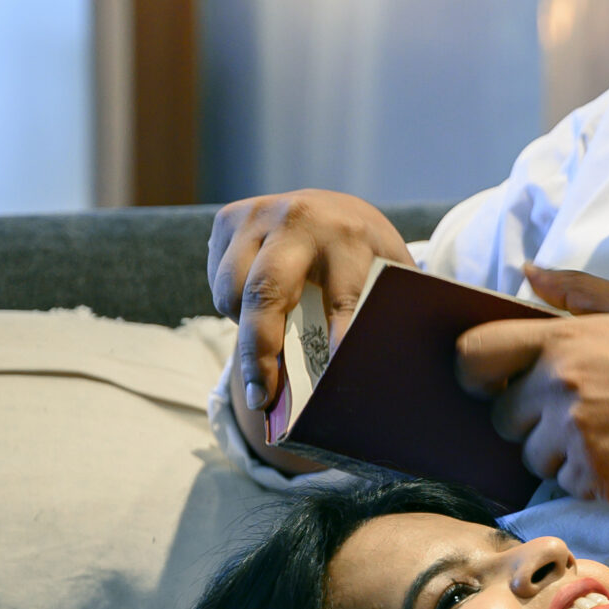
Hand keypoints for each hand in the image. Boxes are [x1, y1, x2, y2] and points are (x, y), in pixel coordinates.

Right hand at [208, 188, 417, 443]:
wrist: (337, 210)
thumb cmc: (366, 260)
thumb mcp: (391, 278)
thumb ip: (386, 316)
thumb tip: (374, 377)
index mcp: (350, 237)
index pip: (342, 299)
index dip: (337, 341)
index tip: (331, 384)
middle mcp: (300, 220)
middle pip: (265, 292)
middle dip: (260, 352)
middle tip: (262, 398)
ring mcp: (259, 215)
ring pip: (232, 290)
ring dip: (244, 327)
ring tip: (268, 345)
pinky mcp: (228, 218)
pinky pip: (217, 280)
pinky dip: (233, 305)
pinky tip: (258, 306)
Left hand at [456, 266, 608, 503]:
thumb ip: (577, 289)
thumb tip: (527, 272)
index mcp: (563, 340)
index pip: (475, 353)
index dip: (475, 373)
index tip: (493, 383)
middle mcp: (561, 384)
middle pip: (502, 417)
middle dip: (531, 422)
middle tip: (582, 414)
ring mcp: (575, 432)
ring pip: (532, 457)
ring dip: (560, 454)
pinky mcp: (593, 475)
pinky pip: (565, 485)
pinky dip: (588, 480)